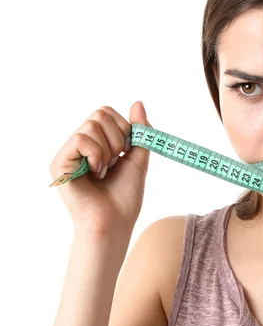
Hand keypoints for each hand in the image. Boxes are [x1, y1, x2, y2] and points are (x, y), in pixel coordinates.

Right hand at [49, 102, 152, 238]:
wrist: (114, 222)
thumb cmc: (124, 197)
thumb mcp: (138, 158)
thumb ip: (139, 131)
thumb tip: (138, 102)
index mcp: (95, 143)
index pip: (107, 113)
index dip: (124, 127)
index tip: (126, 151)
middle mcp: (79, 145)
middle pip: (100, 113)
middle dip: (118, 137)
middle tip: (115, 162)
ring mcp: (68, 153)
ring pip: (92, 125)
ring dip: (109, 149)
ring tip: (104, 171)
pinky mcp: (59, 163)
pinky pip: (81, 138)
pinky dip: (96, 154)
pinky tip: (95, 172)